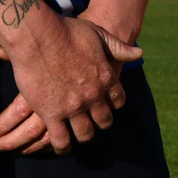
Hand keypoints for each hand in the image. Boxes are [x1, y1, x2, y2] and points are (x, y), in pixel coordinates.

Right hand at [0, 15, 137, 154]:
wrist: (38, 36)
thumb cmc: (67, 31)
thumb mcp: (98, 34)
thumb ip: (118, 47)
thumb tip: (138, 53)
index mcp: (106, 77)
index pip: (118, 100)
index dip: (113, 104)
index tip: (107, 105)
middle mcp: (93, 95)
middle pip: (103, 120)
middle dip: (100, 123)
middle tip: (94, 124)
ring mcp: (73, 106)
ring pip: (84, 133)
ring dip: (83, 136)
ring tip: (78, 136)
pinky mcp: (51, 114)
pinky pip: (61, 139)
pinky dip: (63, 146)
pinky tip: (62, 146)